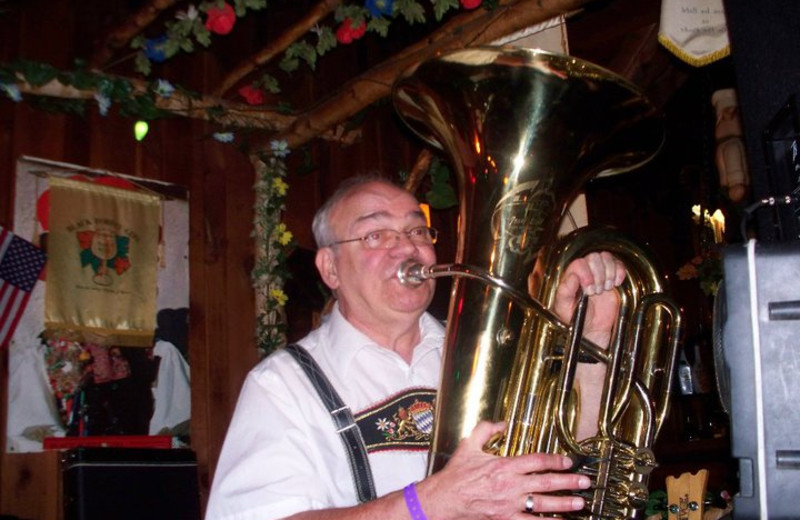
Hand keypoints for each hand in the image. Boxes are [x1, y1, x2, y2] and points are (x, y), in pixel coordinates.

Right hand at [417, 421, 589, 519]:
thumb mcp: (468, 445)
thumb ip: (485, 430)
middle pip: (545, 482)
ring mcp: (509, 505)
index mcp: (503, 466)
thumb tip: (501, 423)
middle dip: (568, 482)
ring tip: (579, 503)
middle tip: (584, 482)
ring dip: (563, 504)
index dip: (554, 460)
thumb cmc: (456, 475)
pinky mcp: (505, 519)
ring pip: (543, 504)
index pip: (536, 461)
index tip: (567, 461)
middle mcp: (510, 485)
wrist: (444, 500)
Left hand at [553, 251, 624, 346]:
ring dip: (609, 272)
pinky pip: (618, 264)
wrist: (592, 330)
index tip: (589, 290)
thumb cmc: (575, 319)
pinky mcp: (612, 278)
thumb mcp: (564, 308)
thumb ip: (564, 292)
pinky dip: (620, 271)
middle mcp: (585, 272)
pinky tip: (616, 283)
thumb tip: (571, 277)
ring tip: (606, 288)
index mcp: (571, 276)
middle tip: (597, 291)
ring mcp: (600, 274)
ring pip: (606, 257)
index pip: (579, 263)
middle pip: (594, 257)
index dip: (586, 274)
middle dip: (598, 274)